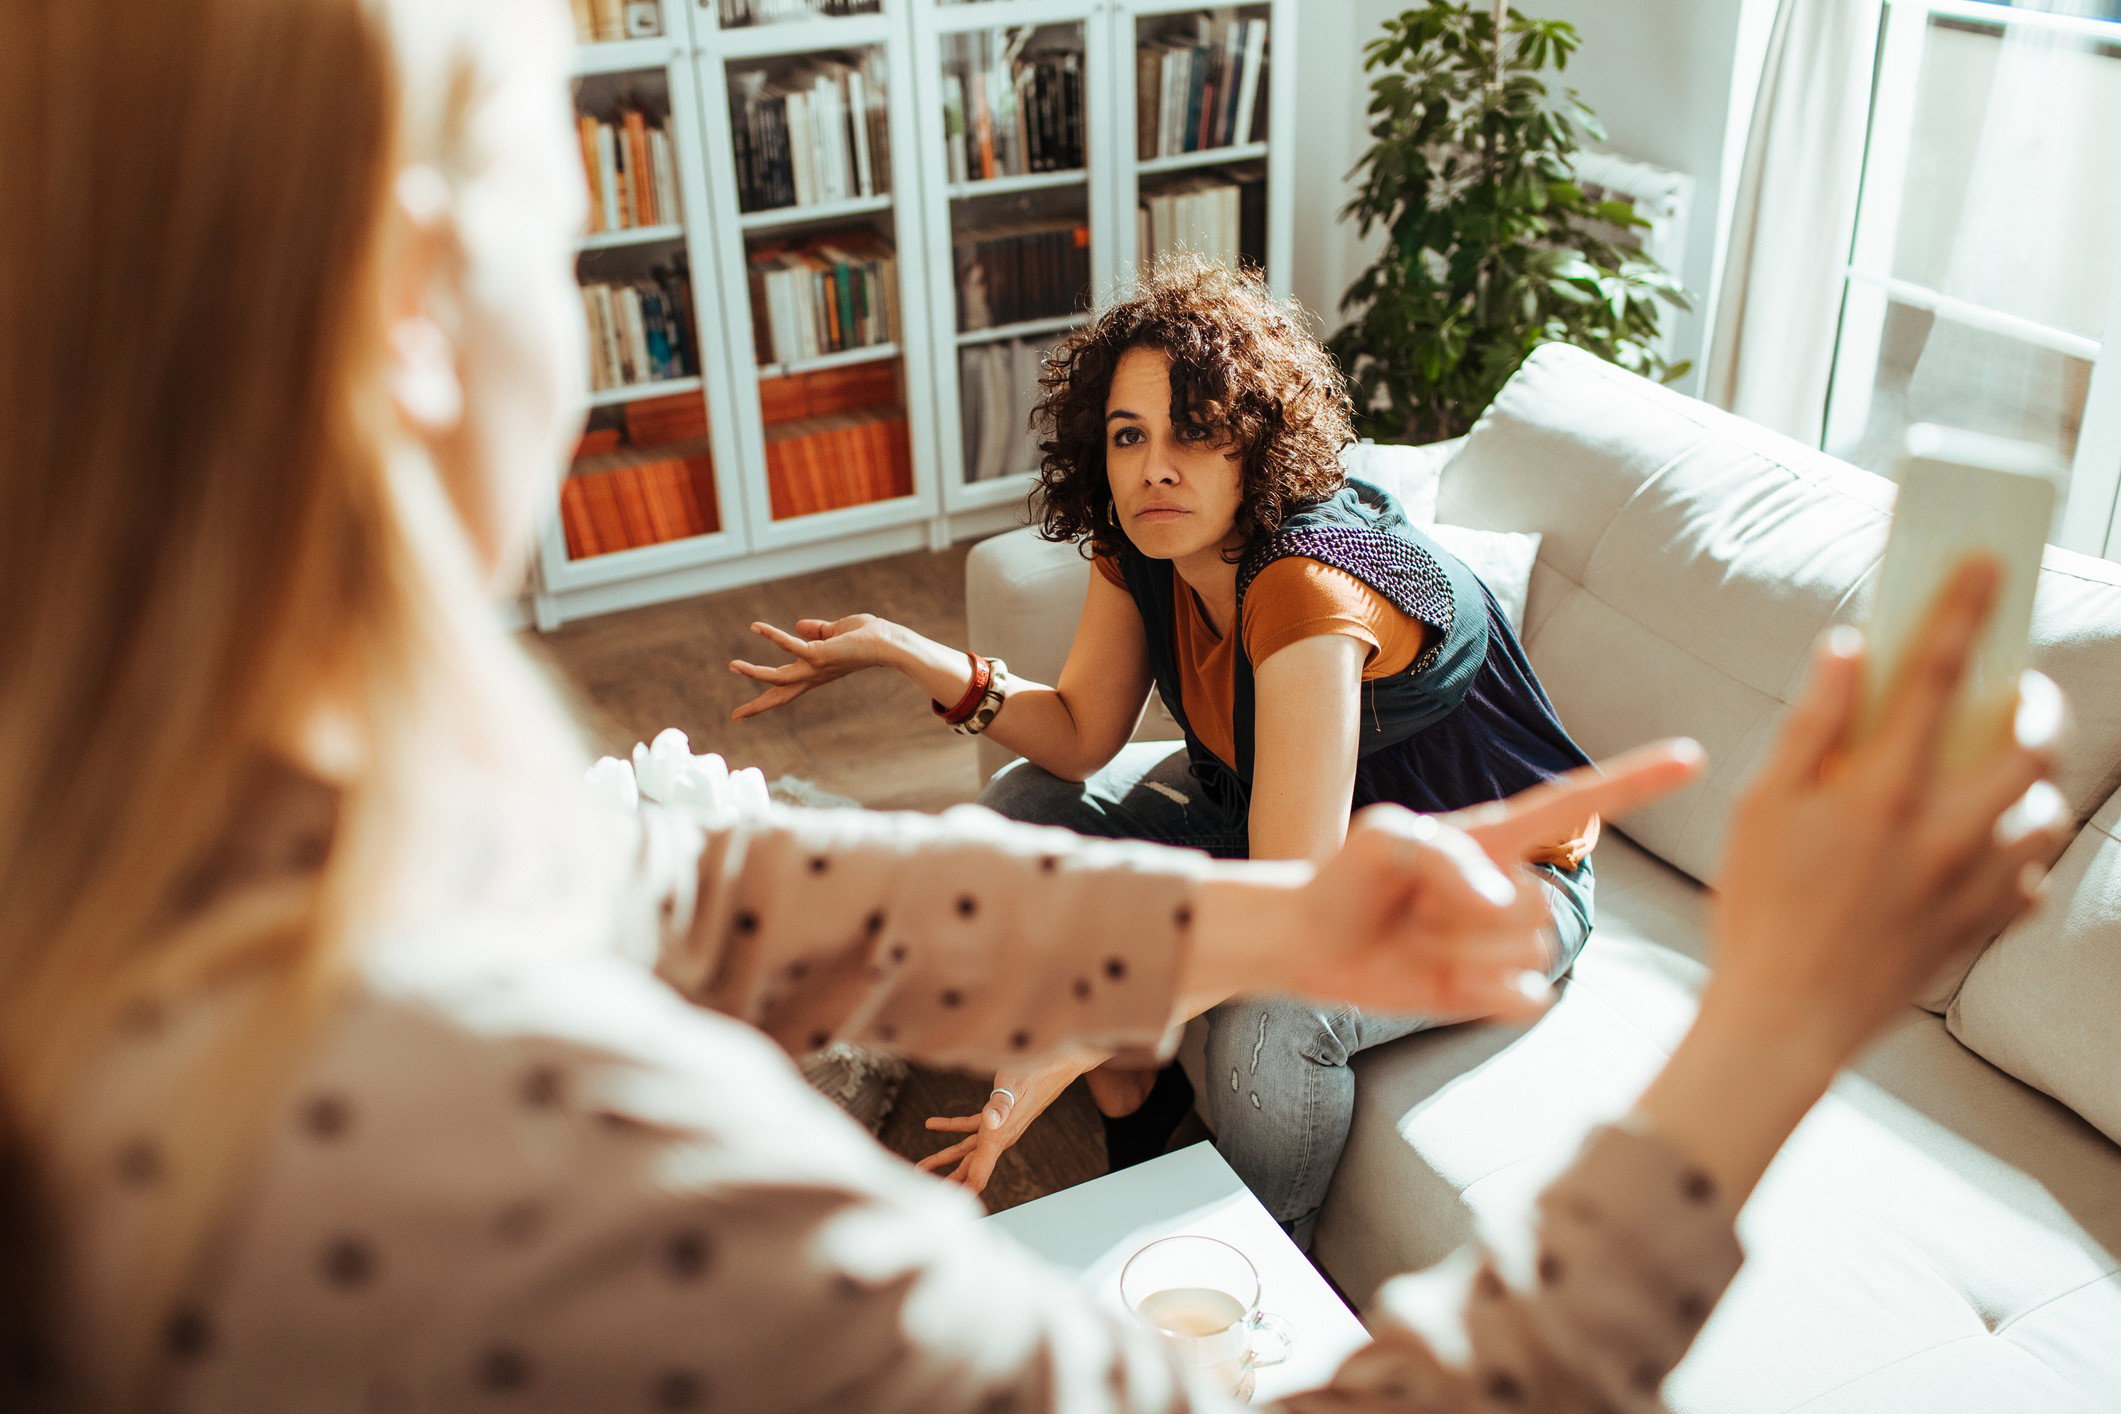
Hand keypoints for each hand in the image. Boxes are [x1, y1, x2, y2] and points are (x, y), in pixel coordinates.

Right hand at [728, 615, 900, 720]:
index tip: (746, 713)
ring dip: (754, 673)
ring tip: (733, 666)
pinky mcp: (819, 654)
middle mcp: (812, 675)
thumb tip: (798, 625)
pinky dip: (772, 636)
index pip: (786, 689)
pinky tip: (756, 627)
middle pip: (780, 695)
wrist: (888, 642)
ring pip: (778, 677)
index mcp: (814, 673)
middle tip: (735, 717)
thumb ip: (816, 630)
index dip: (767, 699)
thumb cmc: (867, 637)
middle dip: (757, 707)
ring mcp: (815, 667)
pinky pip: (790, 646)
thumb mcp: (836, 632)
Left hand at [915, 1050, 1098, 1195]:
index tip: (947, 1212)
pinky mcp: (999, 1114)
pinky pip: (971, 1127)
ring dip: (944, 1158)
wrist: (1059, 1062)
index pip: (979, 1175)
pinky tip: (933, 1124)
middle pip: (969, 1167)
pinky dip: (952, 1127)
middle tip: (925, 1193)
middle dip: (947, 1182)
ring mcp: (1000, 1127)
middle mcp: (1000, 1137)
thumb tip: (990, 1120)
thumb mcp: (1014, 1083)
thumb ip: (1001, 1104)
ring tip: (922, 1166)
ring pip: (967, 1149)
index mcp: (1000, 1136)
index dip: (963, 1193)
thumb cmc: (1037, 1070)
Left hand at [1261, 741, 1705, 1018]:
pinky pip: (1523, 999)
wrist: (1313, 941)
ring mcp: (1505, 942)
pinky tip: (1441, 980)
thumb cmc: (1348, 877)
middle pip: (1535, 905)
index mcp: (1495, 836)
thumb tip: (1501, 903)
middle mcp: (1511, 886)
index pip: (1577, 804)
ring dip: (1462, 953)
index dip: (1636, 780)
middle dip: (1467, 913)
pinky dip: (1483, 995)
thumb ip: (1442, 855)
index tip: (1694, 757)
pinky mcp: (1492, 991)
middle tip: (1412, 907)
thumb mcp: (1382, 838)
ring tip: (1418, 937)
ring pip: (1526, 953)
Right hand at [1704, 558, 2066, 1073]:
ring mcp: (1973, 887)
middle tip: (2016, 687)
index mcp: (1884, 793)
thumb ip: (1811, 726)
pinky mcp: (1979, 931)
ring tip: (1996, 774)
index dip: (1962, 610)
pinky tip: (1980, 851)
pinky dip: (2018, 856)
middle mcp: (1946, 834)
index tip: (1986, 564)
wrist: (1785, 1021)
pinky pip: (2030, 881)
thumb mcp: (1760, 807)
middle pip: (2031, 746)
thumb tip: (1848, 652)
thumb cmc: (1759, 911)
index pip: (1936, 675)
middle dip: (2035, 703)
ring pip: (2045, 816)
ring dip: (2031, 785)